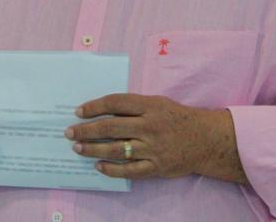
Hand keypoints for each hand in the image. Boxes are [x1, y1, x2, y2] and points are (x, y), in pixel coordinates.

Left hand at [65, 93, 246, 183]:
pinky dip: (112, 169)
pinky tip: (98, 166)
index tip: (78, 111)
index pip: (115, 103)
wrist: (205, 139)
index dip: (94, 107)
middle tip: (70, 132)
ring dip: (93, 149)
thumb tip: (102, 112)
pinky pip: (129, 171)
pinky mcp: (156, 167)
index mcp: (150, 106)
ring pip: (116, 150)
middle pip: (111, 128)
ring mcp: (153, 148)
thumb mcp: (157, 103)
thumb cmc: (177, 118)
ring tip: (78, 148)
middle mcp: (150, 126)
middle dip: (86, 130)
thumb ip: (133, 107)